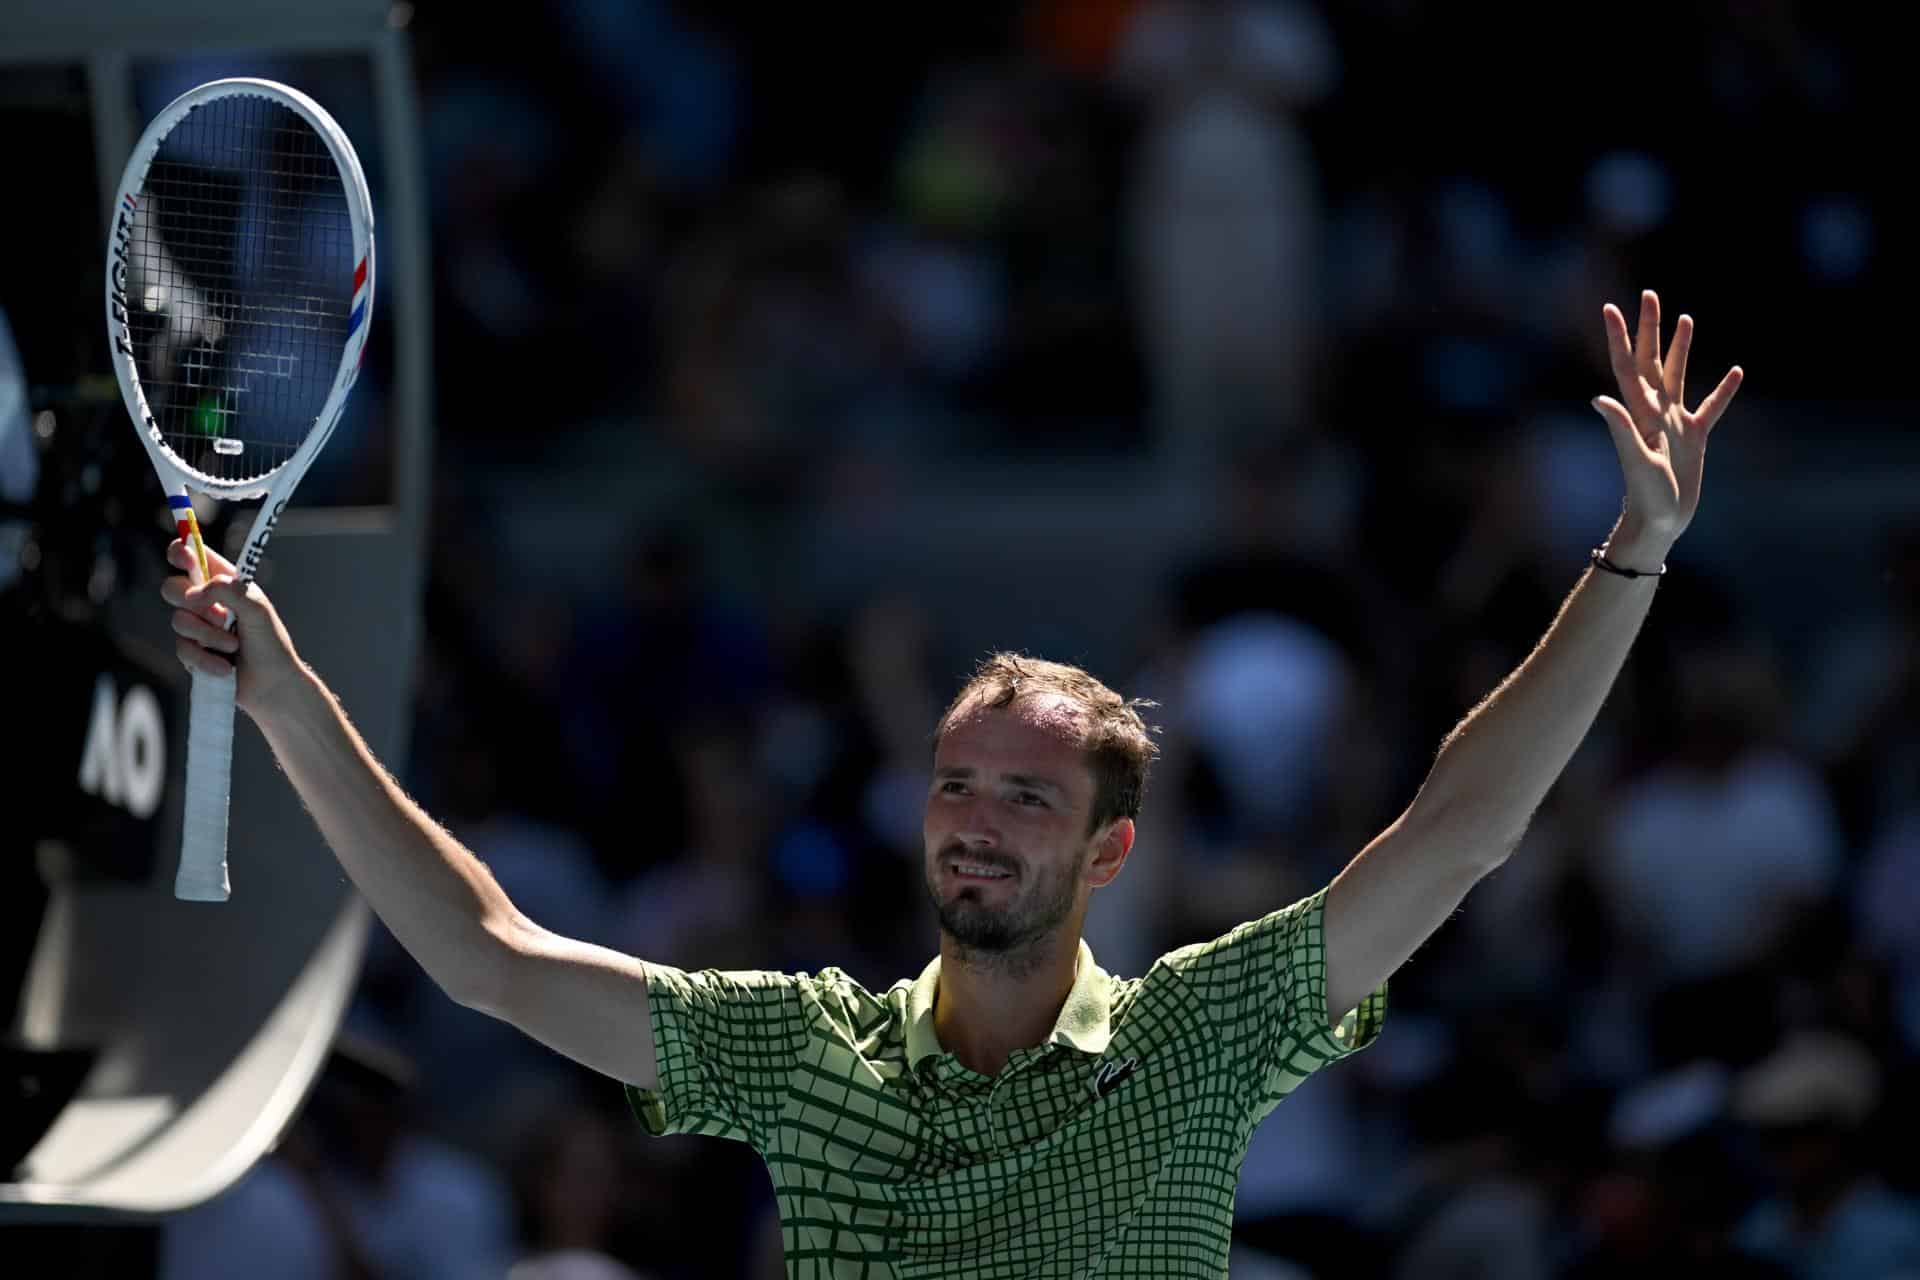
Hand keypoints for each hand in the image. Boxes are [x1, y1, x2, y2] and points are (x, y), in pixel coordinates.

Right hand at [160, 539, 304, 714]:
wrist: (271, 686)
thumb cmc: (271, 643)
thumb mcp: (257, 610)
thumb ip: (228, 591)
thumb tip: (194, 593)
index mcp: (225, 583)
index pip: (194, 558)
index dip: (182, 552)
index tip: (182, 555)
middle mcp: (206, 602)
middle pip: (171, 587)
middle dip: (190, 602)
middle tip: (220, 616)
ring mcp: (196, 627)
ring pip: (178, 620)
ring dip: (208, 636)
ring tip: (234, 647)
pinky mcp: (191, 652)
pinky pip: (183, 649)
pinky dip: (206, 659)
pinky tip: (225, 667)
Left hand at [1592, 290, 1742, 551]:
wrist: (1660, 522)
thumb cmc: (1645, 496)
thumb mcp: (1636, 460)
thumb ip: (1620, 428)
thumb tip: (1599, 398)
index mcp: (1640, 412)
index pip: (1627, 365)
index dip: (1619, 336)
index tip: (1610, 308)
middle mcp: (1655, 412)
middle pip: (1652, 360)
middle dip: (1650, 328)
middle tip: (1648, 294)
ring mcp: (1674, 423)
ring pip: (1678, 376)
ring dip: (1681, 347)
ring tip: (1686, 318)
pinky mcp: (1694, 439)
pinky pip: (1711, 408)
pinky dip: (1723, 390)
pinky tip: (1736, 372)